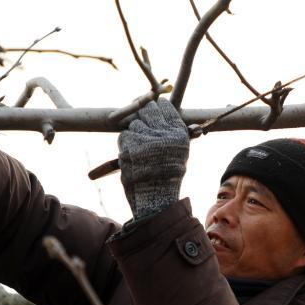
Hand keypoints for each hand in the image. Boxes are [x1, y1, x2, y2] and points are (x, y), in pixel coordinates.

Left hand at [117, 100, 189, 217]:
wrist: (156, 197)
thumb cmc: (167, 175)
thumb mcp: (179, 152)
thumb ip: (172, 131)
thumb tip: (160, 109)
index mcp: (178, 133)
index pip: (165, 107)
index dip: (158, 108)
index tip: (156, 111)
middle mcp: (163, 133)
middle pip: (148, 109)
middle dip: (145, 115)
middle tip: (145, 126)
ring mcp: (145, 139)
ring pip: (134, 123)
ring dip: (135, 132)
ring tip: (141, 148)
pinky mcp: (130, 146)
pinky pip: (124, 135)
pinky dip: (126, 143)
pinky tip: (133, 154)